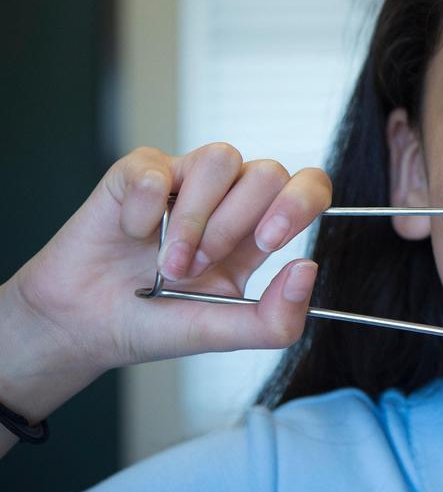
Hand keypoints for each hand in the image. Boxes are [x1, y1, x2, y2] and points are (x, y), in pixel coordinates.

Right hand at [4, 144, 331, 390]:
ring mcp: (185, 179)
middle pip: (269, 172)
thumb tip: (306, 270)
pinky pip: (157, 170)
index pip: (310, 187)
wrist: (83, 325)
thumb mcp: (221, 334)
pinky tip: (131, 235)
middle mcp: (230, 198)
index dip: (300, 203)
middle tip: (198, 266)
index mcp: (259, 230)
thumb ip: (274, 319)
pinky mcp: (140, 172)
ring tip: (167, 261)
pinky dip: (144, 213)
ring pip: (222, 157)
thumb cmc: (155, 323)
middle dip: (234, 226)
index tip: (268, 241)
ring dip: (194, 219)